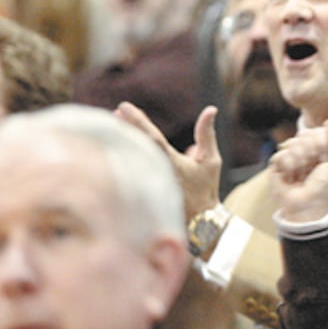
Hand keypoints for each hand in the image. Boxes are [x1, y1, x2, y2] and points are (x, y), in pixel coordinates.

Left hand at [115, 102, 221, 220]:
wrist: (200, 222)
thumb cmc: (206, 189)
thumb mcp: (211, 160)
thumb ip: (207, 134)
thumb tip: (211, 109)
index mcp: (174, 164)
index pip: (152, 137)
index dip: (138, 121)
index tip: (124, 106)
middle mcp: (158, 173)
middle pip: (136, 146)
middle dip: (126, 128)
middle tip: (116, 113)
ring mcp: (149, 184)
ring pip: (132, 158)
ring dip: (124, 141)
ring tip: (116, 123)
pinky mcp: (143, 192)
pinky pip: (130, 171)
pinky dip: (125, 156)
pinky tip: (118, 147)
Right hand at [269, 120, 327, 222]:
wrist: (309, 208)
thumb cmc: (325, 189)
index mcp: (319, 150)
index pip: (316, 131)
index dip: (320, 141)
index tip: (324, 157)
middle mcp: (304, 151)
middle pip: (304, 135)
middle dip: (311, 152)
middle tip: (312, 167)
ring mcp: (290, 158)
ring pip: (292, 144)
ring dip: (300, 161)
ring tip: (302, 175)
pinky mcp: (276, 166)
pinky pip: (280, 155)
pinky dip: (288, 166)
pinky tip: (291, 177)